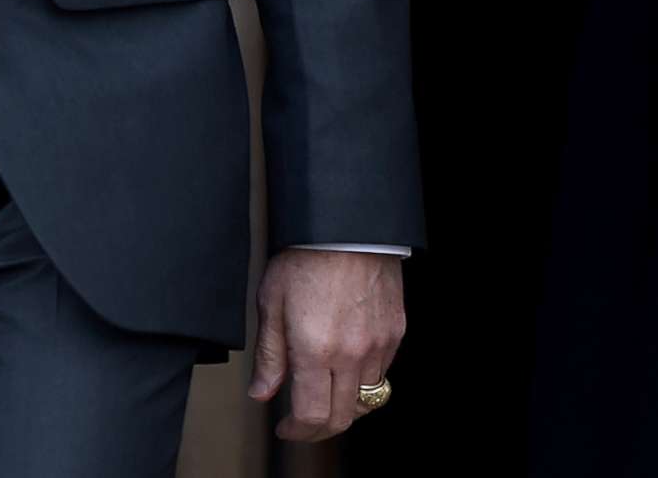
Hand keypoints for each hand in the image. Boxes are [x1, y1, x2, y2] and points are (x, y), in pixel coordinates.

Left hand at [247, 248, 405, 441]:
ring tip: (324, 396)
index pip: (312, 416)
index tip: (285, 429)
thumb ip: (269, 355)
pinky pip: (382, 373)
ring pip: (366, 400)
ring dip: (343, 407)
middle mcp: (352, 354)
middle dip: (319, 430)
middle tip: (302, 424)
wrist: (347, 226)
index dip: (297, 432)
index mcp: (316, 350)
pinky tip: (346, 368)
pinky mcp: (395, 332)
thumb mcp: (271, 302)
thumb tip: (262, 393)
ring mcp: (378, 345)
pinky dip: (363, 381)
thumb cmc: (305, 256)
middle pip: (342, 417)